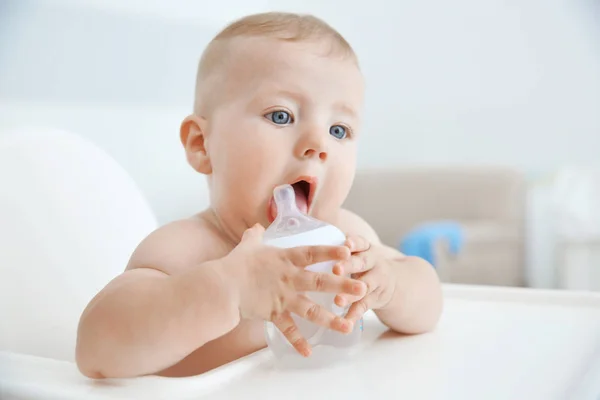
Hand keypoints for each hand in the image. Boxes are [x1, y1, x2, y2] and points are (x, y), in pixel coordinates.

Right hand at [224, 224, 367, 355]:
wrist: (222, 286)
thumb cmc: (235, 264)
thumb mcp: (248, 245)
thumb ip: (255, 236)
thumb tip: (256, 227)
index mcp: (285, 259)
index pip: (313, 253)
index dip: (331, 252)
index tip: (349, 252)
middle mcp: (289, 278)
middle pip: (320, 282)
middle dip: (343, 285)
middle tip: (362, 288)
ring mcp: (283, 298)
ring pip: (311, 310)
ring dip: (331, 319)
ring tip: (348, 326)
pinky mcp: (274, 314)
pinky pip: (288, 330)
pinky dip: (298, 342)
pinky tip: (309, 352)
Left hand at [333, 234, 396, 323]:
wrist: (398, 282)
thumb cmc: (365, 265)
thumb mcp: (360, 254)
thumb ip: (342, 252)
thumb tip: (312, 246)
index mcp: (366, 249)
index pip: (361, 243)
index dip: (354, 243)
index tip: (346, 244)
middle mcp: (374, 262)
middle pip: (362, 263)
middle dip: (349, 266)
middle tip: (335, 270)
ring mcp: (377, 281)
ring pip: (364, 286)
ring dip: (350, 294)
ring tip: (338, 300)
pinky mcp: (376, 298)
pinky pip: (365, 306)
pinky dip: (354, 314)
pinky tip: (345, 321)